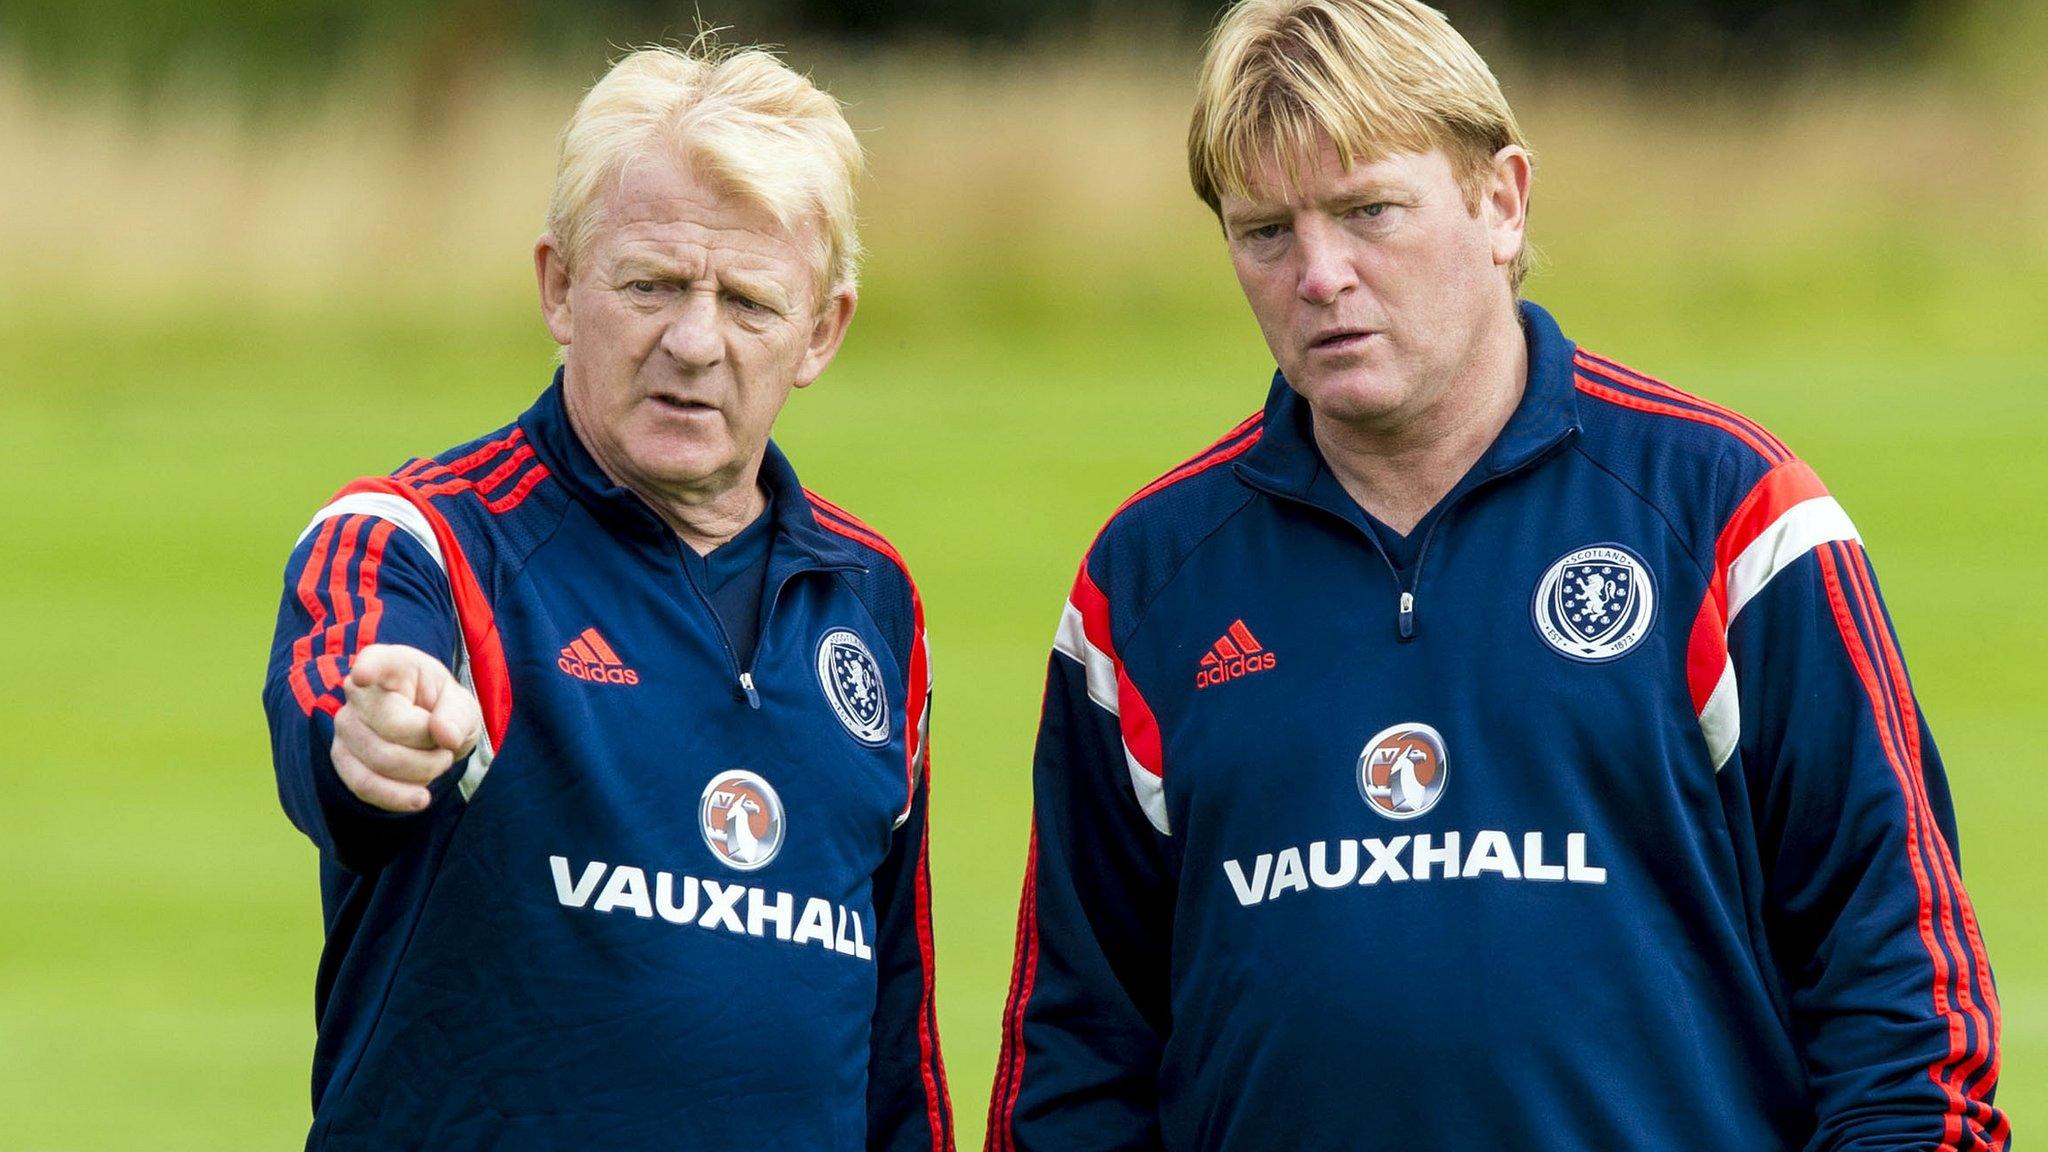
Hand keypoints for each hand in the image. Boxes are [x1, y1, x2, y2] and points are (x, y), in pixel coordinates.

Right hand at [330, 644, 481, 812]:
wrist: (430, 735)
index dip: (369, 669)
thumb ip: (458, 716)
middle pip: (391, 726)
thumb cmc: (443, 710)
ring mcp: (346, 724)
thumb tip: (445, 735)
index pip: (377, 661)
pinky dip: (397, 797)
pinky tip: (420, 798)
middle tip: (445, 746)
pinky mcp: (341, 758)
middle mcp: (360, 691)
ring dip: (421, 771)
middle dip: (430, 746)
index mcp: (394, 664)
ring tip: (436, 762)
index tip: (363, 675)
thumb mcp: (463, 706)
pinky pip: (363, 785)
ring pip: (380, 760)